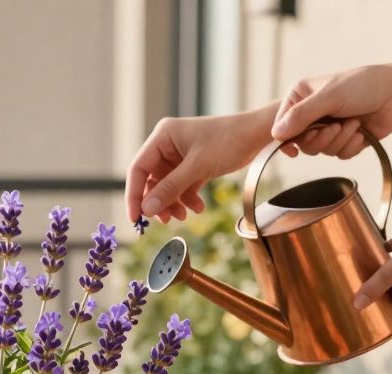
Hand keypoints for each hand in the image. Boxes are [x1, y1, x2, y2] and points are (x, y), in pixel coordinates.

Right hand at [125, 108, 274, 222]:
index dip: (134, 194)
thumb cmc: (229, 141)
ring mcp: (180, 155)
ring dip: (172, 203)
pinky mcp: (193, 164)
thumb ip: (170, 188)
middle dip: (158, 202)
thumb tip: (146, 209)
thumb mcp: (198, 166)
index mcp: (162, 136)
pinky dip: (186, 199)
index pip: (138, 168)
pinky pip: (181, 186)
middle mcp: (167, 144)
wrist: (258, 134)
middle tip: (163, 220)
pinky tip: (198, 207)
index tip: (135, 218)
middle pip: (151, 180)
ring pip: (166, 186)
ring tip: (181, 216)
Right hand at [272, 64, 391, 158]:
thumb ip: (301, 115)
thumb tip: (276, 134)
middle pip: (301, 143)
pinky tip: (361, 133)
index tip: (294, 148)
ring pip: (320, 151)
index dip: (288, 139)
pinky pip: (338, 155)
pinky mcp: (344, 139)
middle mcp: (311, 114)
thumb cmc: (363, 86)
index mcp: (301, 98)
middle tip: (336, 127)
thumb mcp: (329, 97)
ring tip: (354, 124)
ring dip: (339, 141)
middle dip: (321, 139)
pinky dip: (350, 146)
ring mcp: (327, 127)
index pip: (282, 126)